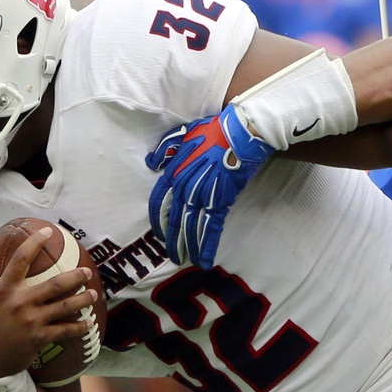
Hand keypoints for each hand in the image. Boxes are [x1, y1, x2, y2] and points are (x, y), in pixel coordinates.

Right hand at [0, 232, 93, 380]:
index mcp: (3, 290)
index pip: (20, 259)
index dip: (35, 242)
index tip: (48, 231)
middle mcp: (20, 303)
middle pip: (54, 284)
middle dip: (75, 276)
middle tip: (87, 271)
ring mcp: (31, 321)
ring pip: (64, 307)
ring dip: (82, 300)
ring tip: (94, 294)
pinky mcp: (39, 338)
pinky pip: (64, 331)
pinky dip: (79, 327)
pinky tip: (90, 323)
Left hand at [146, 106, 273, 267]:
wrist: (240, 133)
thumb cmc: (214, 130)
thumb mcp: (183, 133)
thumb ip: (165, 148)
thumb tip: (151, 162)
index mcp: (174, 172)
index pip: (159, 202)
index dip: (159, 221)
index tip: (159, 234)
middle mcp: (185, 187)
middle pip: (174, 220)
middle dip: (173, 240)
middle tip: (173, 256)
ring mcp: (203, 195)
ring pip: (191, 227)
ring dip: (188, 246)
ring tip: (185, 261)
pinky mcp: (222, 201)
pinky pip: (212, 227)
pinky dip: (208, 244)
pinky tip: (204, 259)